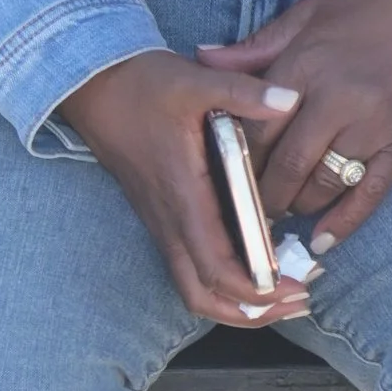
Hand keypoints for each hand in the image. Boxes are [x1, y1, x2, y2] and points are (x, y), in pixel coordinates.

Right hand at [56, 47, 316, 331]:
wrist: (92, 82)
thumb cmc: (142, 83)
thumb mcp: (197, 80)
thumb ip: (245, 92)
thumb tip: (291, 99)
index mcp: (182, 195)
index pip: (216, 266)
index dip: (255, 288)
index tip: (296, 288)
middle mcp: (169, 219)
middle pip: (202, 295)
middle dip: (251, 311)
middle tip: (299, 301)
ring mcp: (161, 221)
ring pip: (192, 287)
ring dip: (235, 302)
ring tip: (281, 295)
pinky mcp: (160, 215)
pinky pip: (188, 267)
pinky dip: (221, 281)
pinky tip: (254, 265)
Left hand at [202, 0, 391, 253]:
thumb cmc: (366, 12)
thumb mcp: (306, 16)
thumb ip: (255, 47)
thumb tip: (204, 58)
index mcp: (307, 66)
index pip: (259, 127)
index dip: (238, 158)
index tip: (225, 174)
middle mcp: (339, 101)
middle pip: (288, 164)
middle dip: (263, 193)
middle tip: (248, 206)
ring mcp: (373, 127)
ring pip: (323, 184)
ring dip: (297, 206)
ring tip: (281, 212)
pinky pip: (371, 193)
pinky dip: (346, 222)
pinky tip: (323, 241)